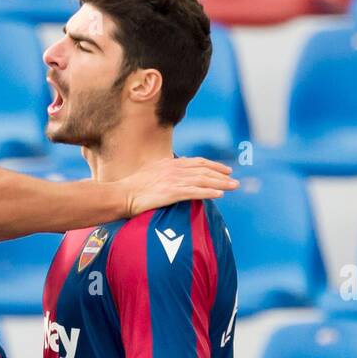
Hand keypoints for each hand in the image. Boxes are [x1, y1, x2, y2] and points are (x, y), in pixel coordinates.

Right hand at [118, 157, 237, 217]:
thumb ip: (165, 171)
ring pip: (203, 180)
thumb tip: (173, 173)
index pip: (198, 162)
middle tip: (234, 180)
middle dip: (221, 174)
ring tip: (233, 186)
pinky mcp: (171, 193)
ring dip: (220, 183)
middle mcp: (174, 169)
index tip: (226, 170)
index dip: (214, 165)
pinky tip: (219, 194)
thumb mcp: (151, 172)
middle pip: (204, 170)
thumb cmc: (132, 187)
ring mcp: (173, 181)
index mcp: (170, 163)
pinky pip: (195, 192)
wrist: (122, 194)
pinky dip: (209, 192)